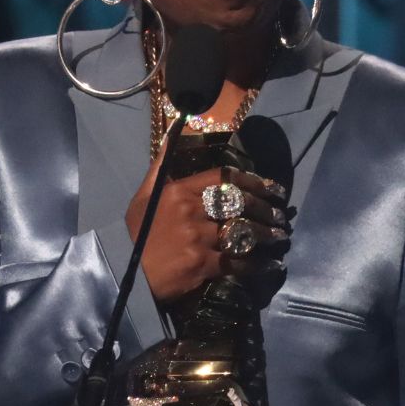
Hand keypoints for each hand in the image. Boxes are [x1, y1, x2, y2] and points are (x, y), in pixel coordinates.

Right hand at [124, 141, 289, 305]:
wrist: (123, 272)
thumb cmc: (134, 233)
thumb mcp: (144, 195)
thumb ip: (161, 165)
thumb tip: (171, 133)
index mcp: (179, 191)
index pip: (223, 178)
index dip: (252, 181)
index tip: (270, 187)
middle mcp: (191, 211)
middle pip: (238, 204)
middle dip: (265, 208)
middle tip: (281, 214)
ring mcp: (197, 238)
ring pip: (242, 232)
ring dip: (266, 234)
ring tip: (280, 235)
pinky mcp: (201, 265)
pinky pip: (236, 262)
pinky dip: (257, 264)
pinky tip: (270, 263)